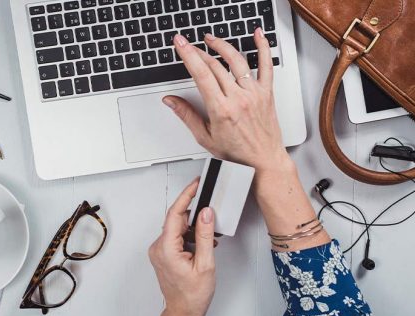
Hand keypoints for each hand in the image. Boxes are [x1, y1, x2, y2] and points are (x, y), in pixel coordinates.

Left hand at [149, 180, 215, 315]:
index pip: (175, 213)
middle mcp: (159, 247)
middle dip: (194, 215)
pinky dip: (189, 236)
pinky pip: (176, 236)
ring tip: (208, 238)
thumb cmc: (193, 294)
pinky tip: (200, 243)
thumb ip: (204, 235)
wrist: (184, 311)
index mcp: (166, 248)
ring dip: (193, 228)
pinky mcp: (162, 253)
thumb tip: (205, 213)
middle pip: (177, 219)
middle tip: (210, 211)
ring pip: (177, 227)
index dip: (186, 195)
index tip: (196, 184)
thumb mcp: (205, 263)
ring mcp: (159, 250)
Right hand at [163, 29, 290, 172]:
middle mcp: (238, 98)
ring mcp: (254, 94)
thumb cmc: (237, 153)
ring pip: (237, 61)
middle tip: (188, 43)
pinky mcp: (266, 92)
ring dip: (222, 45)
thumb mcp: (205, 138)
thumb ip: (187, 116)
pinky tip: (257, 34)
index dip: (188, 55)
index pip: (201, 75)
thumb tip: (171, 101)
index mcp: (221, 110)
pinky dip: (263, 47)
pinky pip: (266, 65)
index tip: (181, 44)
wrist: (264, 160)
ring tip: (211, 39)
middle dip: (198, 51)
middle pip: (215, 65)